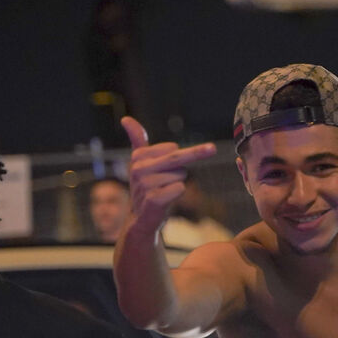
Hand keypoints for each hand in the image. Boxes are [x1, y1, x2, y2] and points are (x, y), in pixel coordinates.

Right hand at [120, 116, 216, 231]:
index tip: (162, 171)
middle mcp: (138, 169)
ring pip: (181, 175)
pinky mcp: (153, 199)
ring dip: (177, 184)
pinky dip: (178, 194)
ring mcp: (144, 185)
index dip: (175, 161)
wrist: (141, 218)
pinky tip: (165, 201)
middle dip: (197, 153)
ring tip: (163, 192)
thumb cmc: (147, 187)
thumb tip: (125, 119)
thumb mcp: (141, 161)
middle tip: (211, 149)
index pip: (173, 148)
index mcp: (138, 157)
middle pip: (177, 157)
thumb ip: (137, 139)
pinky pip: (180, 188)